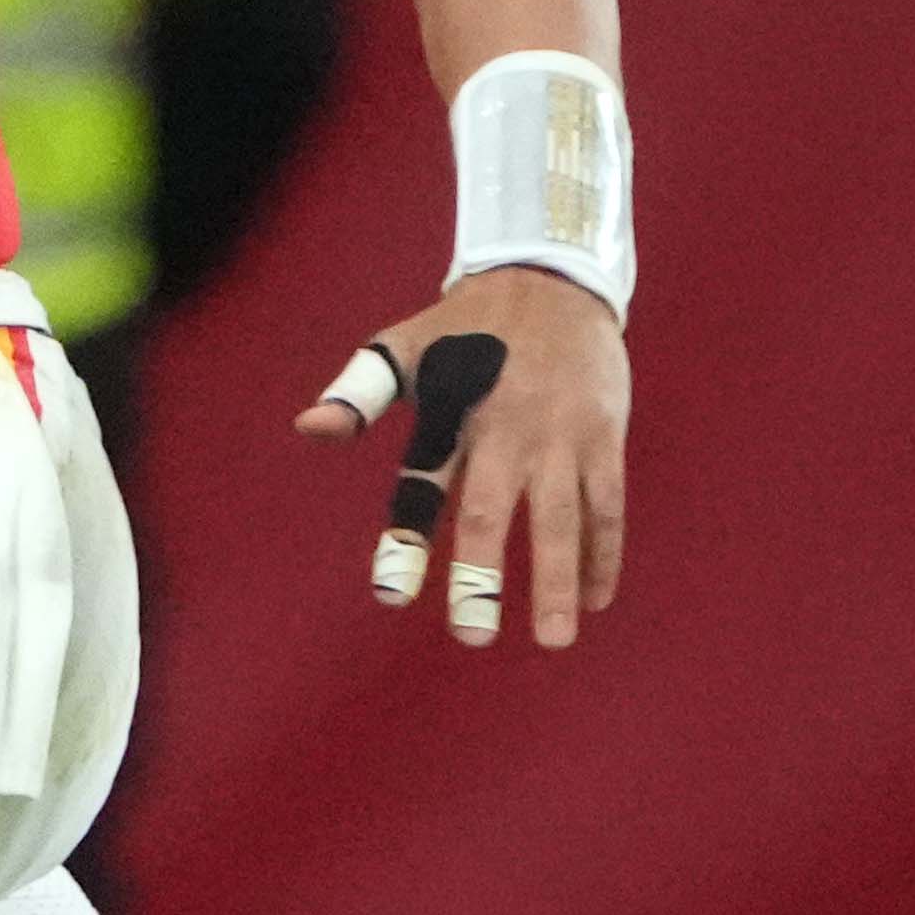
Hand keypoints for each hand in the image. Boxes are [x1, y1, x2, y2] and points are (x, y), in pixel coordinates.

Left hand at [293, 272, 631, 653]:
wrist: (553, 276)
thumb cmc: (468, 326)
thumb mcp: (404, 346)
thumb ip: (357, 392)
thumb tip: (307, 428)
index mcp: (449, 413)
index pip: (421, 485)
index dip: (405, 541)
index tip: (391, 595)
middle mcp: (506, 429)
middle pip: (491, 511)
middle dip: (482, 577)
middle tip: (473, 636)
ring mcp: (560, 435)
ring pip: (561, 518)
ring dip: (557, 580)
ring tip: (553, 639)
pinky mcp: (603, 435)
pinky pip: (607, 504)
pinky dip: (604, 553)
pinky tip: (595, 598)